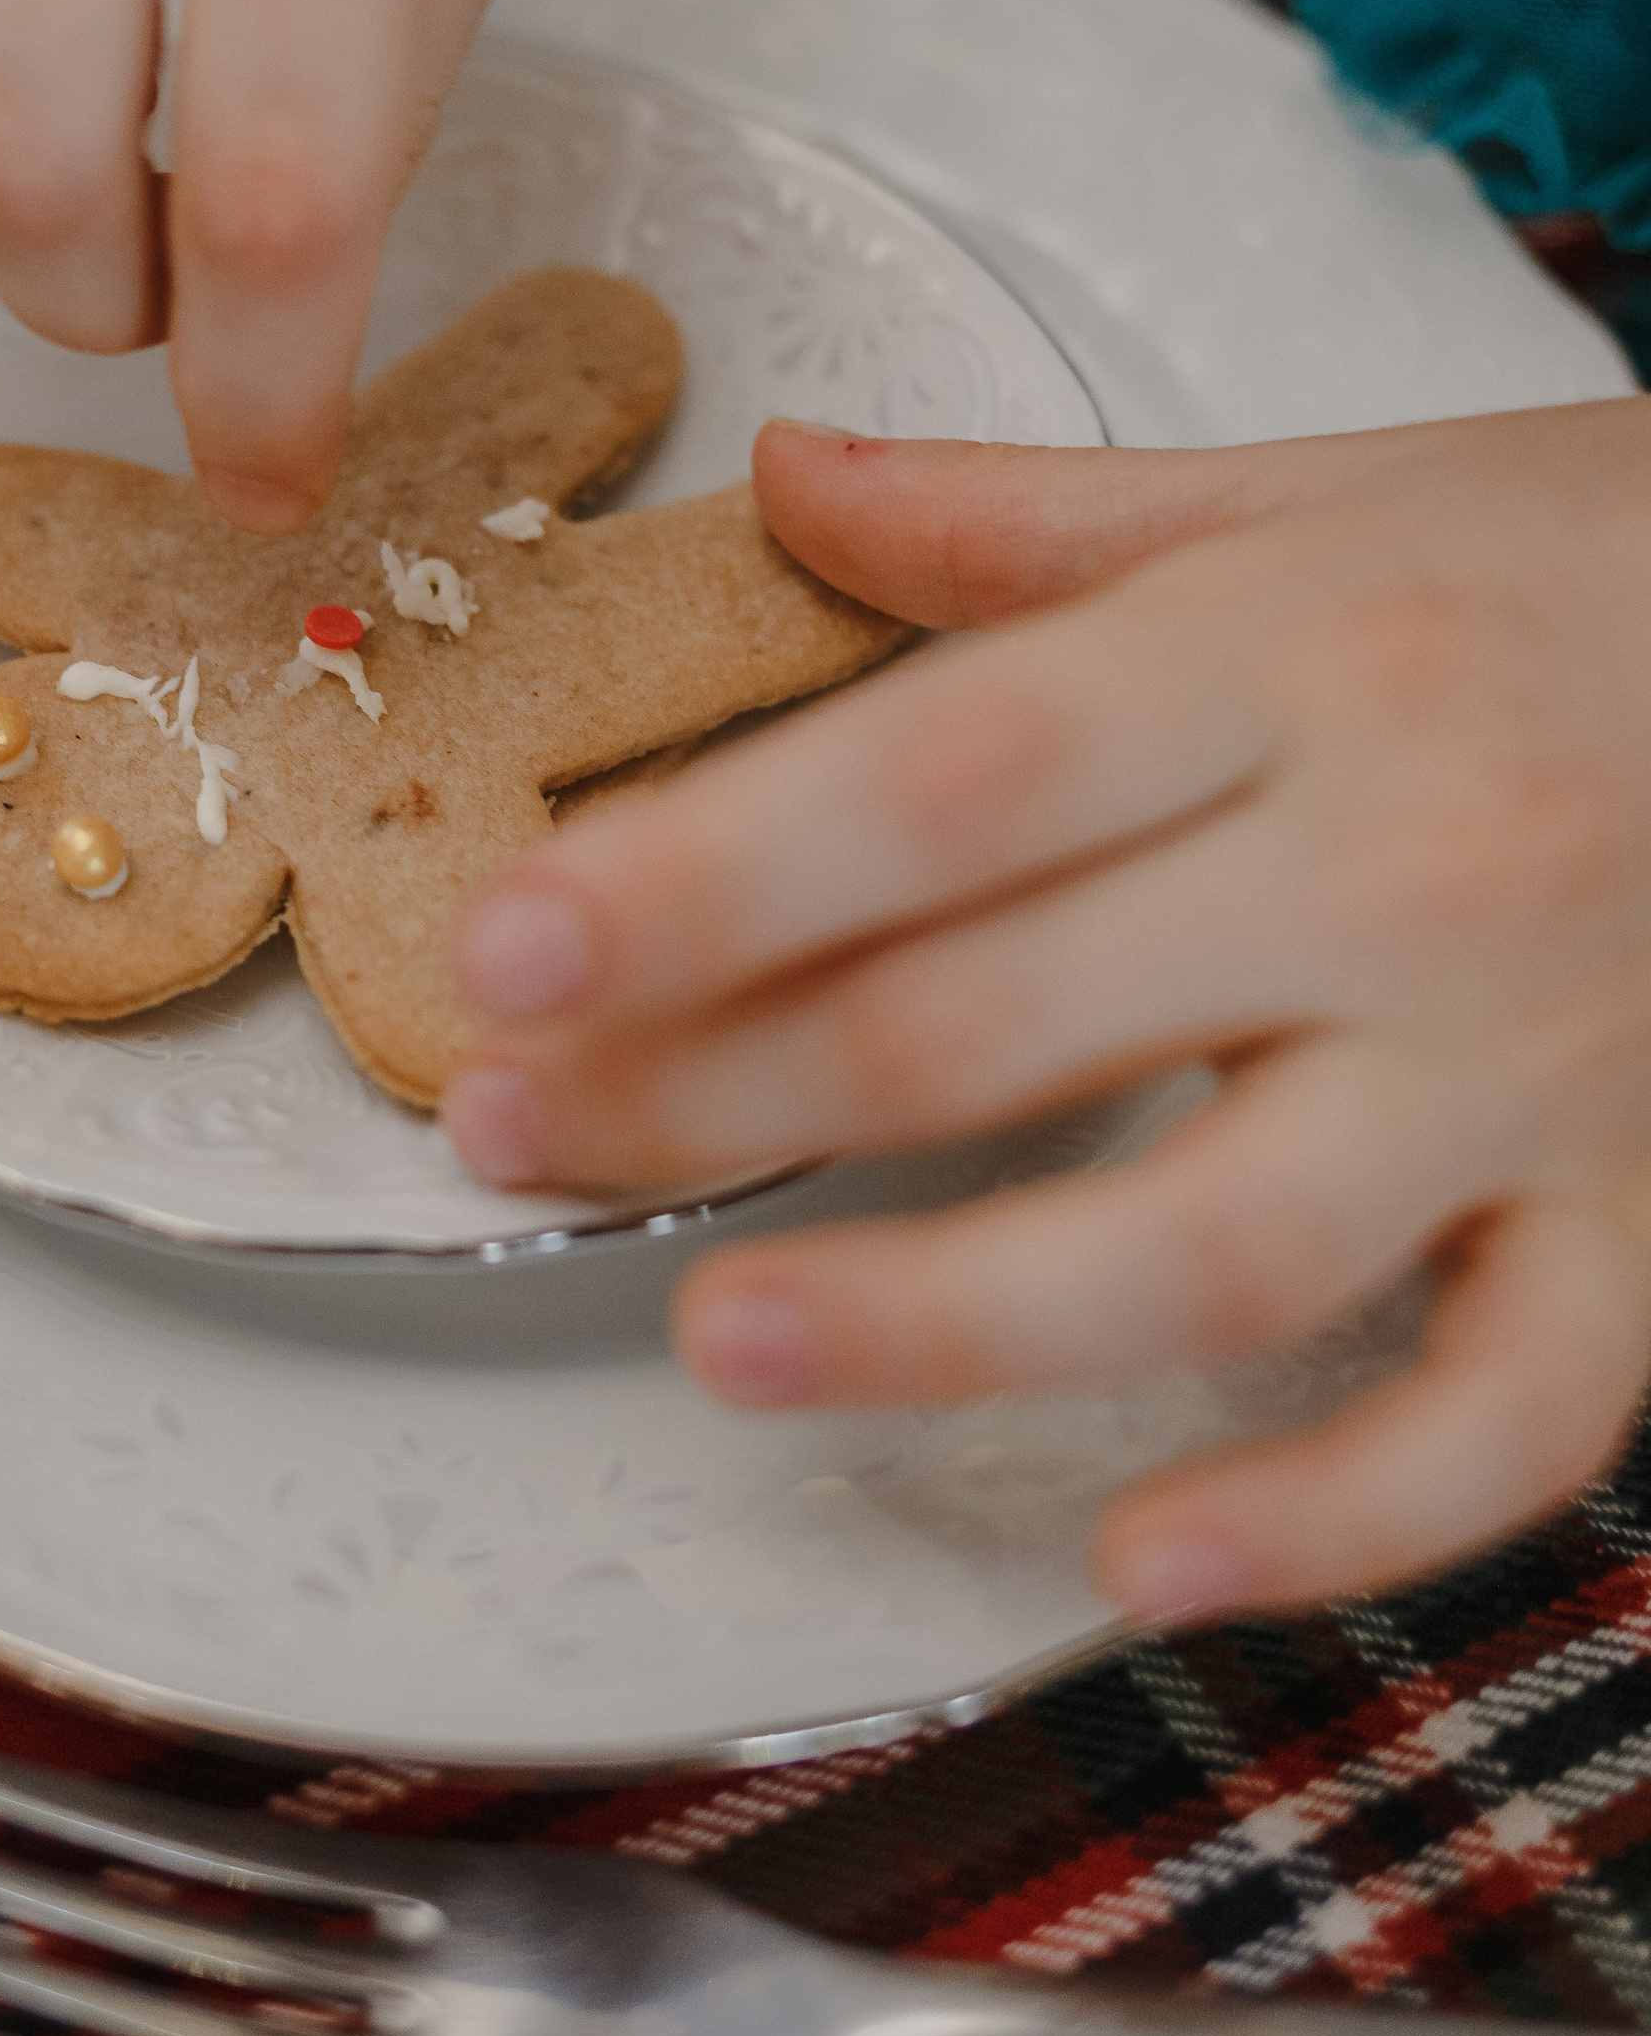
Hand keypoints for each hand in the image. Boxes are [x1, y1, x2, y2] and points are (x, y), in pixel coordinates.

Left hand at [444, 401, 1650, 1617]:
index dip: (703, 878)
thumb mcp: (1306, 491)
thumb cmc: (1581, 567)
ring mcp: (1524, 1068)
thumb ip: (1023, 515)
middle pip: (1004, 1018)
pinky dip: (1330, 1517)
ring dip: (947, 1321)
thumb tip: (784, 473)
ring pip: (1209, 1249)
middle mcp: (1398, 867)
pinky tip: (1135, 1561)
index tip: (499, 948)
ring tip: (727, 1339)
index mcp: (1288, 661)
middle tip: (510, 1133)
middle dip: (717, 1093)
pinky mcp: (1642, 1222)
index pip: (942, 779)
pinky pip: (1503, 1418)